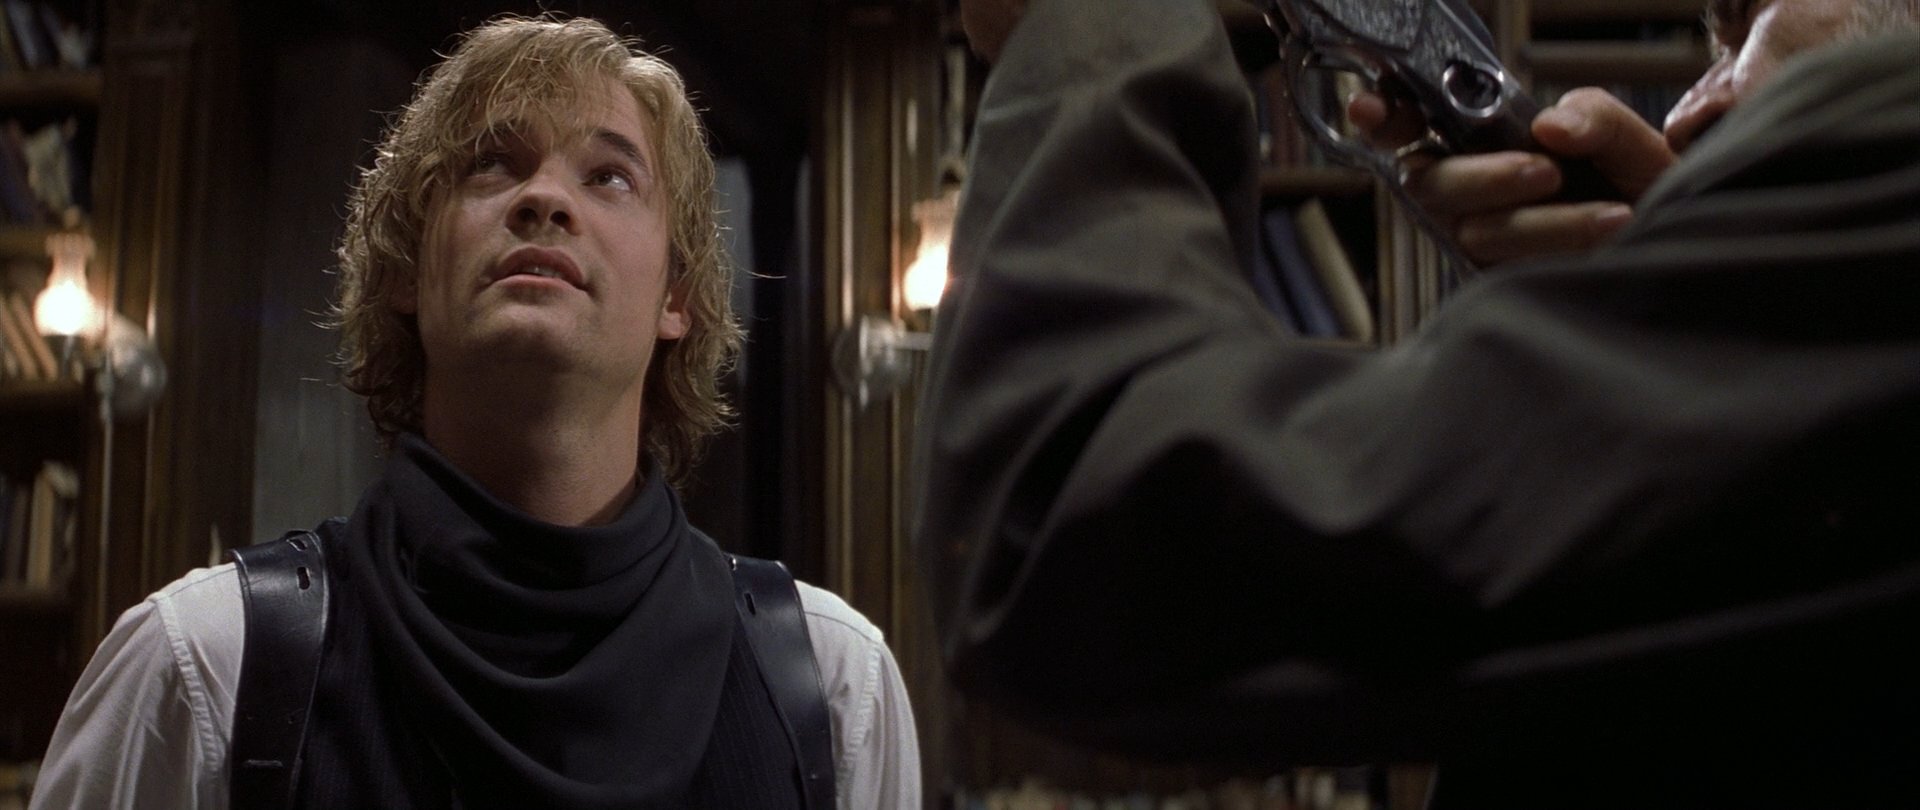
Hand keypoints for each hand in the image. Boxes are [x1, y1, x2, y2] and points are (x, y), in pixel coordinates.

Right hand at [1350, 88, 1677, 266]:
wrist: (1682, 252)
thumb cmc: (1644, 194)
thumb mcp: (1628, 139)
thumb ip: (1593, 116)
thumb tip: (1547, 126)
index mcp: (1480, 145)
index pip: (1410, 127)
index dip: (1382, 118)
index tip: (1371, 112)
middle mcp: (1467, 195)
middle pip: (1429, 183)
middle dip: (1483, 178)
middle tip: (1545, 172)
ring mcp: (1479, 244)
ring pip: (1473, 231)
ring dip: (1543, 222)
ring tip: (1613, 215)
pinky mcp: (1496, 287)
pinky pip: (1505, 270)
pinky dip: (1560, 247)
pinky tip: (1611, 234)